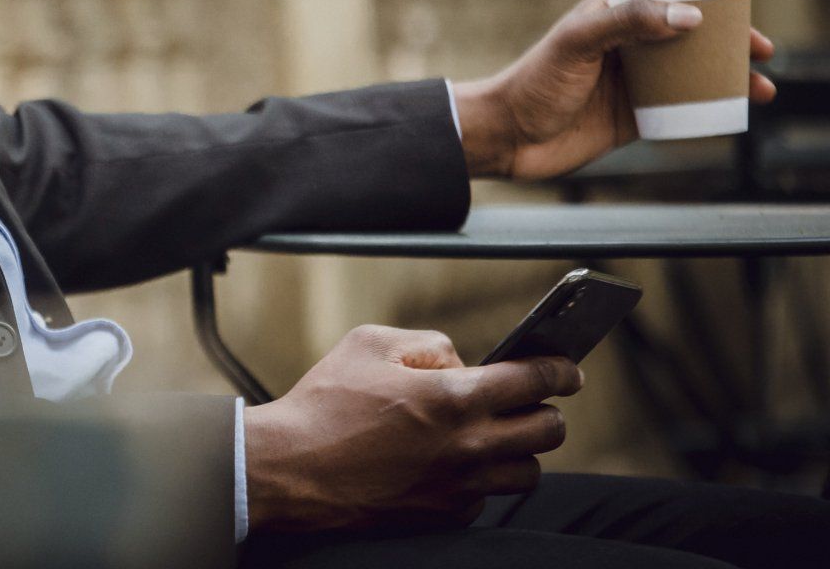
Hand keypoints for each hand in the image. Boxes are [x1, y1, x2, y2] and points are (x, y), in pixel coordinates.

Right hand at [242, 324, 580, 534]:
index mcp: (453, 397)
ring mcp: (459, 486)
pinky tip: (452, 462)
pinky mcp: (444, 515)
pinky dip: (480, 479)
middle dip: (547, 409)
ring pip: (528, 471)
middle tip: (530, 400)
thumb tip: (460, 362)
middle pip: (548, 430)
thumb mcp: (369, 343)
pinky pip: (486, 497)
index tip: (569, 369)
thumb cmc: (324, 402)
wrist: (291, 469)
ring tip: (494, 434)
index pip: (535, 380)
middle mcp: (467, 446)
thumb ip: (427, 344)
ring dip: (519, 449)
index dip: (561, 369)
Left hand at [453, 0, 777, 180]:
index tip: (741, 14)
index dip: (706, 4)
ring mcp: (630, 82)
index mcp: (610, 16)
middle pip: (687, 38)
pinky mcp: (632, 117)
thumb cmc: (532, 82)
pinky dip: (708, 110)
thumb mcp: (578, 42)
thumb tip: (689, 15)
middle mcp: (624, 45)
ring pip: (690, 74)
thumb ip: (628, 22)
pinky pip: (680, 110)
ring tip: (761, 88)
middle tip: (761, 52)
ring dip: (726, 78)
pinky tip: (732, 113)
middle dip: (727, 43)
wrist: (507, 137)